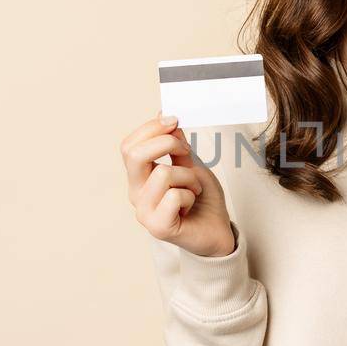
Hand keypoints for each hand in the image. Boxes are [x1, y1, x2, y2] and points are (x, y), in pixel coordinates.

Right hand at [120, 112, 235, 257]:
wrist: (217, 231)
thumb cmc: (202, 199)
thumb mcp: (190, 164)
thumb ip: (176, 145)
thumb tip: (163, 115)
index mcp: (139, 177)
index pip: (129, 146)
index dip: (151, 128)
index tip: (174, 121)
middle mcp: (136, 194)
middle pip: (134, 154)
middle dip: (165, 142)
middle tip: (186, 150)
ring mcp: (144, 212)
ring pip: (163, 173)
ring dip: (188, 176)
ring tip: (193, 188)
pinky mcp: (158, 227)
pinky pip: (174, 195)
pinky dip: (190, 194)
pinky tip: (191, 204)